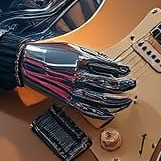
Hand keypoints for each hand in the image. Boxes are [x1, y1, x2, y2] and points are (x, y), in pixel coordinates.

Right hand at [18, 41, 134, 119]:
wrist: (29, 63)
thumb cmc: (50, 53)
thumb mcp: (73, 48)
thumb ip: (91, 55)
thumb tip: (109, 63)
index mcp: (81, 60)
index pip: (107, 66)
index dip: (119, 69)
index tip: (126, 71)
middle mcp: (78, 75)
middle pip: (107, 83)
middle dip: (122, 85)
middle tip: (131, 84)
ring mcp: (72, 89)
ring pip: (100, 98)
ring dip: (116, 101)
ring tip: (126, 101)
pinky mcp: (66, 100)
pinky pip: (86, 109)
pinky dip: (100, 112)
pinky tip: (110, 113)